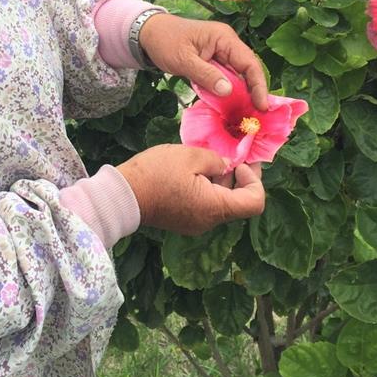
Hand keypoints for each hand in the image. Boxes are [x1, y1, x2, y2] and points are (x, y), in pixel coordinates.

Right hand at [116, 144, 265, 235]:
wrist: (122, 195)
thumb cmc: (156, 173)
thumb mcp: (190, 155)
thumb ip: (216, 159)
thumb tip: (226, 165)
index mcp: (215, 208)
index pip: (255, 202)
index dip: (255, 180)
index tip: (240, 162)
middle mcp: (209, 221)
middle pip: (237, 202)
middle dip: (237, 176)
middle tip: (230, 153)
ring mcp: (195, 223)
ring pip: (220, 202)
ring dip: (220, 181)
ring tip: (206, 158)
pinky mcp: (183, 220)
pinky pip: (205, 205)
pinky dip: (206, 188)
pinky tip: (192, 170)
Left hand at [138, 12, 268, 109]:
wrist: (148, 33)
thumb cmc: (165, 42)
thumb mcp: (184, 60)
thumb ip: (206, 75)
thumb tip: (229, 91)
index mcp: (224, 38)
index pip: (249, 63)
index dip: (258, 85)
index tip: (262, 106)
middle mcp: (227, 44)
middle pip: (248, 70)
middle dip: (253, 92)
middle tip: (257, 116)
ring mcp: (221, 52)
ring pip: (238, 75)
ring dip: (242, 94)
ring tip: (247, 115)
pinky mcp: (213, 61)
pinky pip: (226, 77)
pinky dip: (229, 91)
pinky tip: (231, 107)